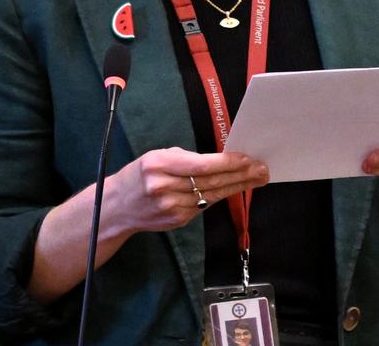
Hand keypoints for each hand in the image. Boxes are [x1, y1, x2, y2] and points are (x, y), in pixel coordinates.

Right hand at [109, 147, 268, 234]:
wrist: (117, 207)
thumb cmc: (140, 174)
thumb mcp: (157, 157)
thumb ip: (185, 159)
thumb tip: (217, 160)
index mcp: (158, 165)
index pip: (200, 165)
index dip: (226, 162)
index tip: (246, 158)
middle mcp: (164, 187)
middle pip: (210, 181)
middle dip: (240, 175)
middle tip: (262, 169)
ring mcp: (171, 207)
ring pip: (211, 195)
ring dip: (236, 186)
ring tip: (256, 178)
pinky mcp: (177, 221)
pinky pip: (204, 206)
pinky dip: (219, 196)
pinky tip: (233, 188)